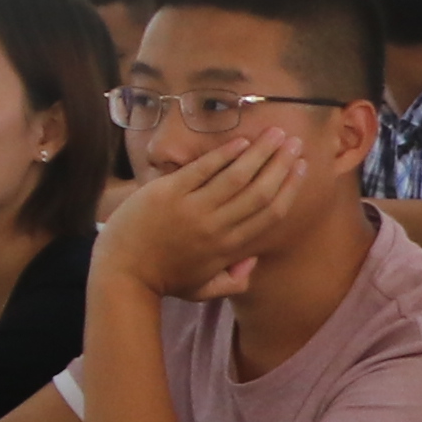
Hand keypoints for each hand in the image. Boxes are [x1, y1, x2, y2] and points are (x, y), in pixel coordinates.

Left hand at [98, 125, 304, 302]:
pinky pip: (203, 169)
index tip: (300, 168)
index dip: (289, 188)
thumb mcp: (201, 289)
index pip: (269, 214)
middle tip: (295, 142)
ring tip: (275, 132)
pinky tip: (241, 140)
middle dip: (281, 164)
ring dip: (261, 152)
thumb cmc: (161, 280)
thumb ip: (231, 282)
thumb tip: (252, 263)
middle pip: (260, 191)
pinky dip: (225, 154)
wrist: (121, 273)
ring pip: (238, 176)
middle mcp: (217, 227)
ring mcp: (193, 209)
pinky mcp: (169, 193)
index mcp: (228, 249)